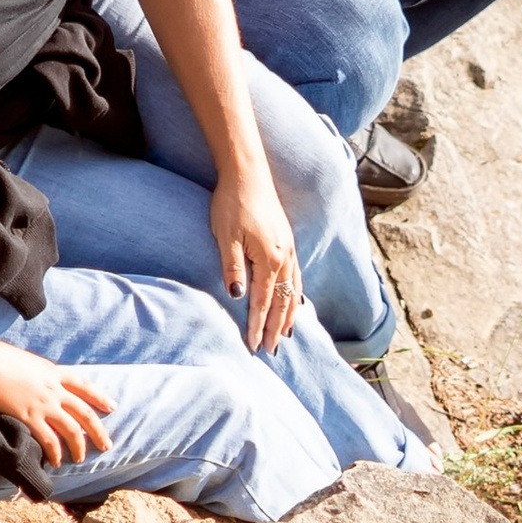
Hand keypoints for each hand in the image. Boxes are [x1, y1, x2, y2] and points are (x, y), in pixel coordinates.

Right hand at [0, 352, 113, 467]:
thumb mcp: (26, 361)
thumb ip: (37, 372)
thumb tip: (38, 377)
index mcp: (53, 371)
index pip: (84, 385)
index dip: (99, 396)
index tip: (111, 406)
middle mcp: (54, 389)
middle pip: (85, 412)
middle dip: (98, 431)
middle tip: (106, 445)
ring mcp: (44, 404)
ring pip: (72, 429)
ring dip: (79, 446)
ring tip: (80, 459)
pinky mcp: (30, 417)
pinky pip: (50, 440)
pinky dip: (56, 453)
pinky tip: (57, 461)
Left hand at [213, 168, 303, 354]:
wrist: (247, 172)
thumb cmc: (231, 202)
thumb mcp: (225, 236)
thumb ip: (233, 267)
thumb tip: (239, 297)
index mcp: (269, 258)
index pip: (262, 301)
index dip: (257, 325)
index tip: (253, 346)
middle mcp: (284, 257)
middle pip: (282, 301)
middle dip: (276, 327)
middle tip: (271, 350)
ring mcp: (288, 248)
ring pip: (293, 290)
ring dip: (289, 314)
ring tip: (285, 334)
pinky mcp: (286, 240)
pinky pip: (296, 275)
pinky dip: (296, 294)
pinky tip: (295, 300)